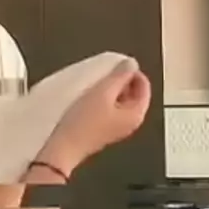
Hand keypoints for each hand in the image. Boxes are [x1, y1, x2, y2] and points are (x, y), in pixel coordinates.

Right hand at [36, 61, 150, 175]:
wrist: (64, 145)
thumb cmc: (83, 122)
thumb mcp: (103, 92)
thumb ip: (119, 75)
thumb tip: (131, 63)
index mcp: (135, 115)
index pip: (144, 87)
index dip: (132, 72)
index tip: (118, 63)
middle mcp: (129, 122)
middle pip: (133, 93)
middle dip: (121, 79)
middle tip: (106, 71)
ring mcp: (116, 126)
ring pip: (120, 99)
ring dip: (111, 87)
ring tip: (96, 80)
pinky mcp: (104, 127)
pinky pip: (109, 106)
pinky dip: (103, 96)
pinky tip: (90, 93)